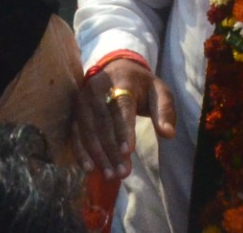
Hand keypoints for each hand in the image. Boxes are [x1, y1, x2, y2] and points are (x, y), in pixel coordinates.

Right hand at [70, 58, 175, 179]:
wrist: (116, 68)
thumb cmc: (141, 85)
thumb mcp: (160, 92)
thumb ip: (165, 112)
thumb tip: (168, 134)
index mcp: (121, 82)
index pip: (121, 106)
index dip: (123, 129)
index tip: (127, 152)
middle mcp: (97, 89)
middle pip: (102, 121)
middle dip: (111, 149)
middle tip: (122, 172)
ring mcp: (82, 98)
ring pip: (86, 128)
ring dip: (96, 154)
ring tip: (109, 175)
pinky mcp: (74, 108)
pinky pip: (74, 131)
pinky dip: (79, 150)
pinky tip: (88, 167)